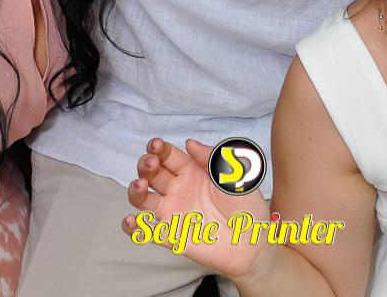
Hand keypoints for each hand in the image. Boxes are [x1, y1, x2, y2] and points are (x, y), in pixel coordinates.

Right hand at [123, 138, 270, 277]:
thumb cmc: (248, 207)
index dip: (159, 149)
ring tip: (141, 186)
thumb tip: (190, 143)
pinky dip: (134, 228)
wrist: (255, 244)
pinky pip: (148, 232)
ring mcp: (173, 212)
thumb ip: (213, 158)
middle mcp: (179, 190)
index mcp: (192, 172)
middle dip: (146, 165)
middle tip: (151, 164)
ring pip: (143, 199)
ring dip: (136, 190)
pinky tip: (131, 221)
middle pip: (152, 173)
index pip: (168, 156)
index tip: (155, 145)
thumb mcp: (235, 175)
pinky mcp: (172, 236)